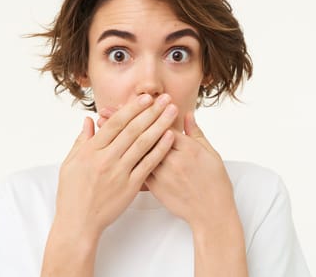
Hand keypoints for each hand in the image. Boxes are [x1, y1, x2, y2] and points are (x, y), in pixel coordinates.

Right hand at [53, 94, 177, 239]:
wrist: (78, 223)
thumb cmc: (72, 193)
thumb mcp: (70, 163)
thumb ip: (81, 140)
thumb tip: (89, 120)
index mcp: (91, 151)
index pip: (115, 124)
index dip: (131, 109)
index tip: (145, 98)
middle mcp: (106, 159)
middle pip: (132, 130)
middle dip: (150, 112)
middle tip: (164, 98)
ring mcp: (119, 173)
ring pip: (143, 144)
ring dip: (159, 125)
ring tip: (172, 112)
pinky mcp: (130, 187)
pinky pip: (148, 165)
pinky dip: (160, 150)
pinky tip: (170, 138)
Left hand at [98, 109, 237, 229]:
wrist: (211, 212)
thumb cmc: (214, 182)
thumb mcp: (209, 153)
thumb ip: (195, 132)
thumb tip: (187, 114)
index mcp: (186, 147)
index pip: (161, 124)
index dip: (144, 112)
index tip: (131, 103)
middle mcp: (171, 160)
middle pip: (143, 136)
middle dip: (123, 122)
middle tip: (105, 111)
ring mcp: (162, 174)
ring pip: (135, 153)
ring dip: (117, 139)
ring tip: (101, 129)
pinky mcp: (155, 188)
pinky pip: (136, 171)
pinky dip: (122, 160)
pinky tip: (109, 153)